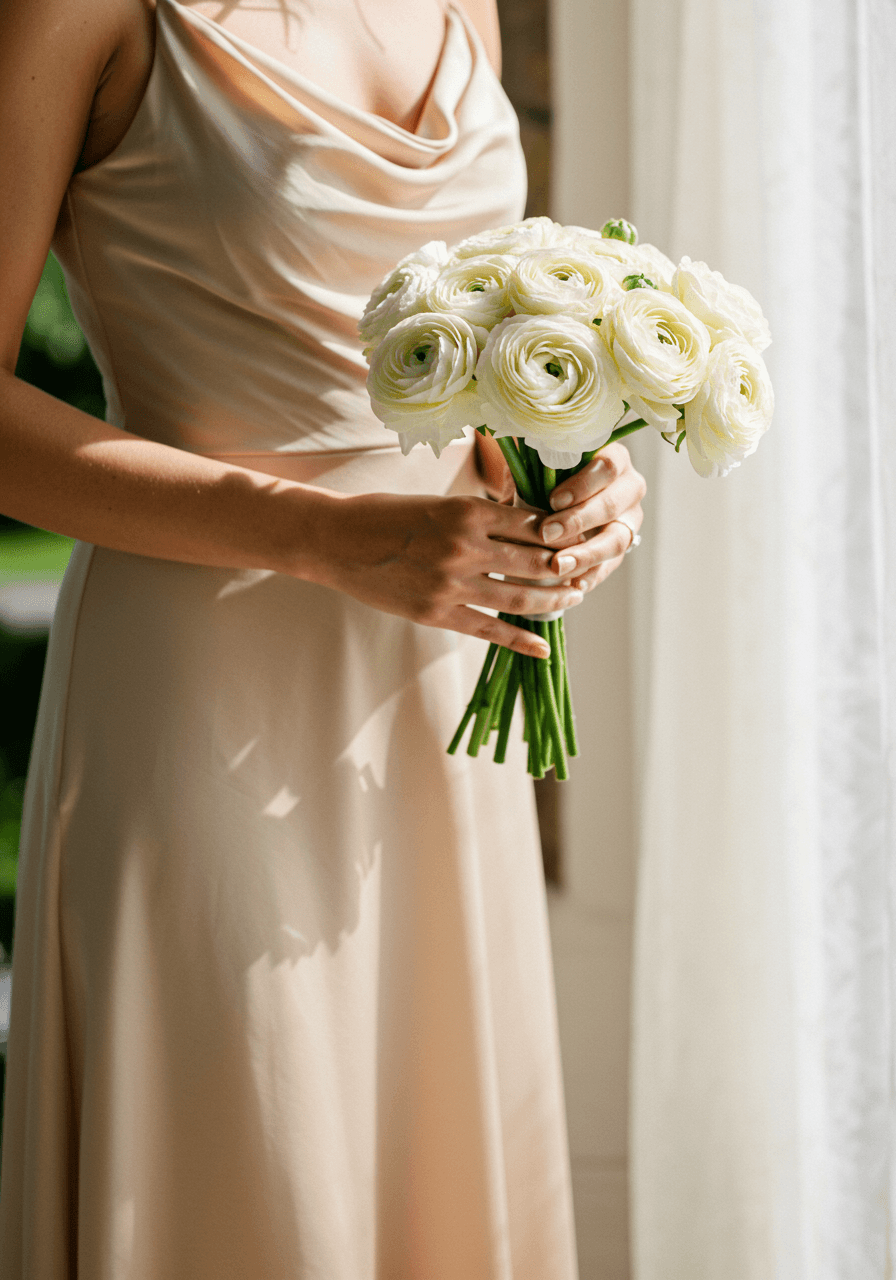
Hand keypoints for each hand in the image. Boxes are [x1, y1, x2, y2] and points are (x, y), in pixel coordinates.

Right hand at [311, 491, 584, 657]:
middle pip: (536, 562)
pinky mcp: (436, 614)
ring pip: (520, 597)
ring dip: (553, 601)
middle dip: (568, 568)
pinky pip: (489, 631)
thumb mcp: (438, 502)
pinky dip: (521, 641)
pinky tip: (543, 647)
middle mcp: (464, 548)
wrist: (335, 540)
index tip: (581, 538)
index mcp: (468, 512)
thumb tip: (525, 524)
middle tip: (588, 571)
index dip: (563, 534)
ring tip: (573, 600)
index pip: (534, 524)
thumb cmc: (385, 514)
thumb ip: (479, 516)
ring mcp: (451, 585)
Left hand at [536, 442, 645, 592]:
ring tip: (558, 566)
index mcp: (613, 458)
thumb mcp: (539, 468)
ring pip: (617, 539)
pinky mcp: (623, 547)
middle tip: (547, 534)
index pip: (607, 467)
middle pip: (613, 504)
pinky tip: (574, 585)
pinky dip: (592, 575)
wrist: (559, 497)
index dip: (582, 485)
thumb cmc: (547, 476)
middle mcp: (629, 487)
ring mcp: (630, 519)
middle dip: (578, 521)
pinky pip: (612, 564)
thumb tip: (511, 489)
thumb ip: (531, 473)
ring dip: (586, 554)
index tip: (553, 500)